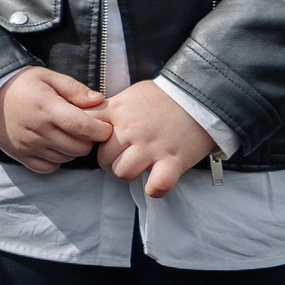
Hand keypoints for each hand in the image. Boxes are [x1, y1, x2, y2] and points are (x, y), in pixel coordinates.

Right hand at [0, 67, 112, 171]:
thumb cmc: (21, 83)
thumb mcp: (48, 76)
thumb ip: (75, 88)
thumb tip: (99, 100)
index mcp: (48, 108)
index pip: (84, 127)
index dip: (101, 130)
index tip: (103, 125)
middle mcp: (39, 130)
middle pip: (80, 148)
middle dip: (89, 140)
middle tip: (84, 129)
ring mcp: (29, 145)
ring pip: (67, 158)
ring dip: (73, 149)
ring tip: (67, 134)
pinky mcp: (21, 155)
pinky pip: (49, 167)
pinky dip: (57, 160)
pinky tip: (54, 146)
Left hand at [96, 80, 217, 197]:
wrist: (199, 97)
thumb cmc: (163, 97)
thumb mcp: (130, 95)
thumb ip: (110, 109)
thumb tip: (91, 119)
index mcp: (117, 112)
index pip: (86, 128)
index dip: (87, 138)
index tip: (97, 141)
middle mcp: (131, 130)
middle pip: (103, 157)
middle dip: (109, 160)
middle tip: (120, 157)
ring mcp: (151, 147)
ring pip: (122, 173)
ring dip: (128, 173)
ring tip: (137, 167)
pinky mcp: (173, 161)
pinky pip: (156, 186)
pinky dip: (154, 189)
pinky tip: (155, 182)